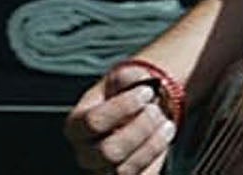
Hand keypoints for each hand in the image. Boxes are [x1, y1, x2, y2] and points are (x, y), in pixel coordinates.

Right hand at [64, 60, 179, 171]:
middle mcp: (85, 153)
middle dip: (139, 128)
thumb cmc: (125, 94)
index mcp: (76, 125)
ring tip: (166, 124)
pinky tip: (164, 137)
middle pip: (108, 152)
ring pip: (125, 170)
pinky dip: (154, 158)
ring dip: (152, 145)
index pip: (93, 121)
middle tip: (156, 110)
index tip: (146, 92)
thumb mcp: (122, 78)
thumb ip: (128, 77)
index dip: (123, 106)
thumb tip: (141, 84)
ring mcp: (103, 171)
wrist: (139, 111)